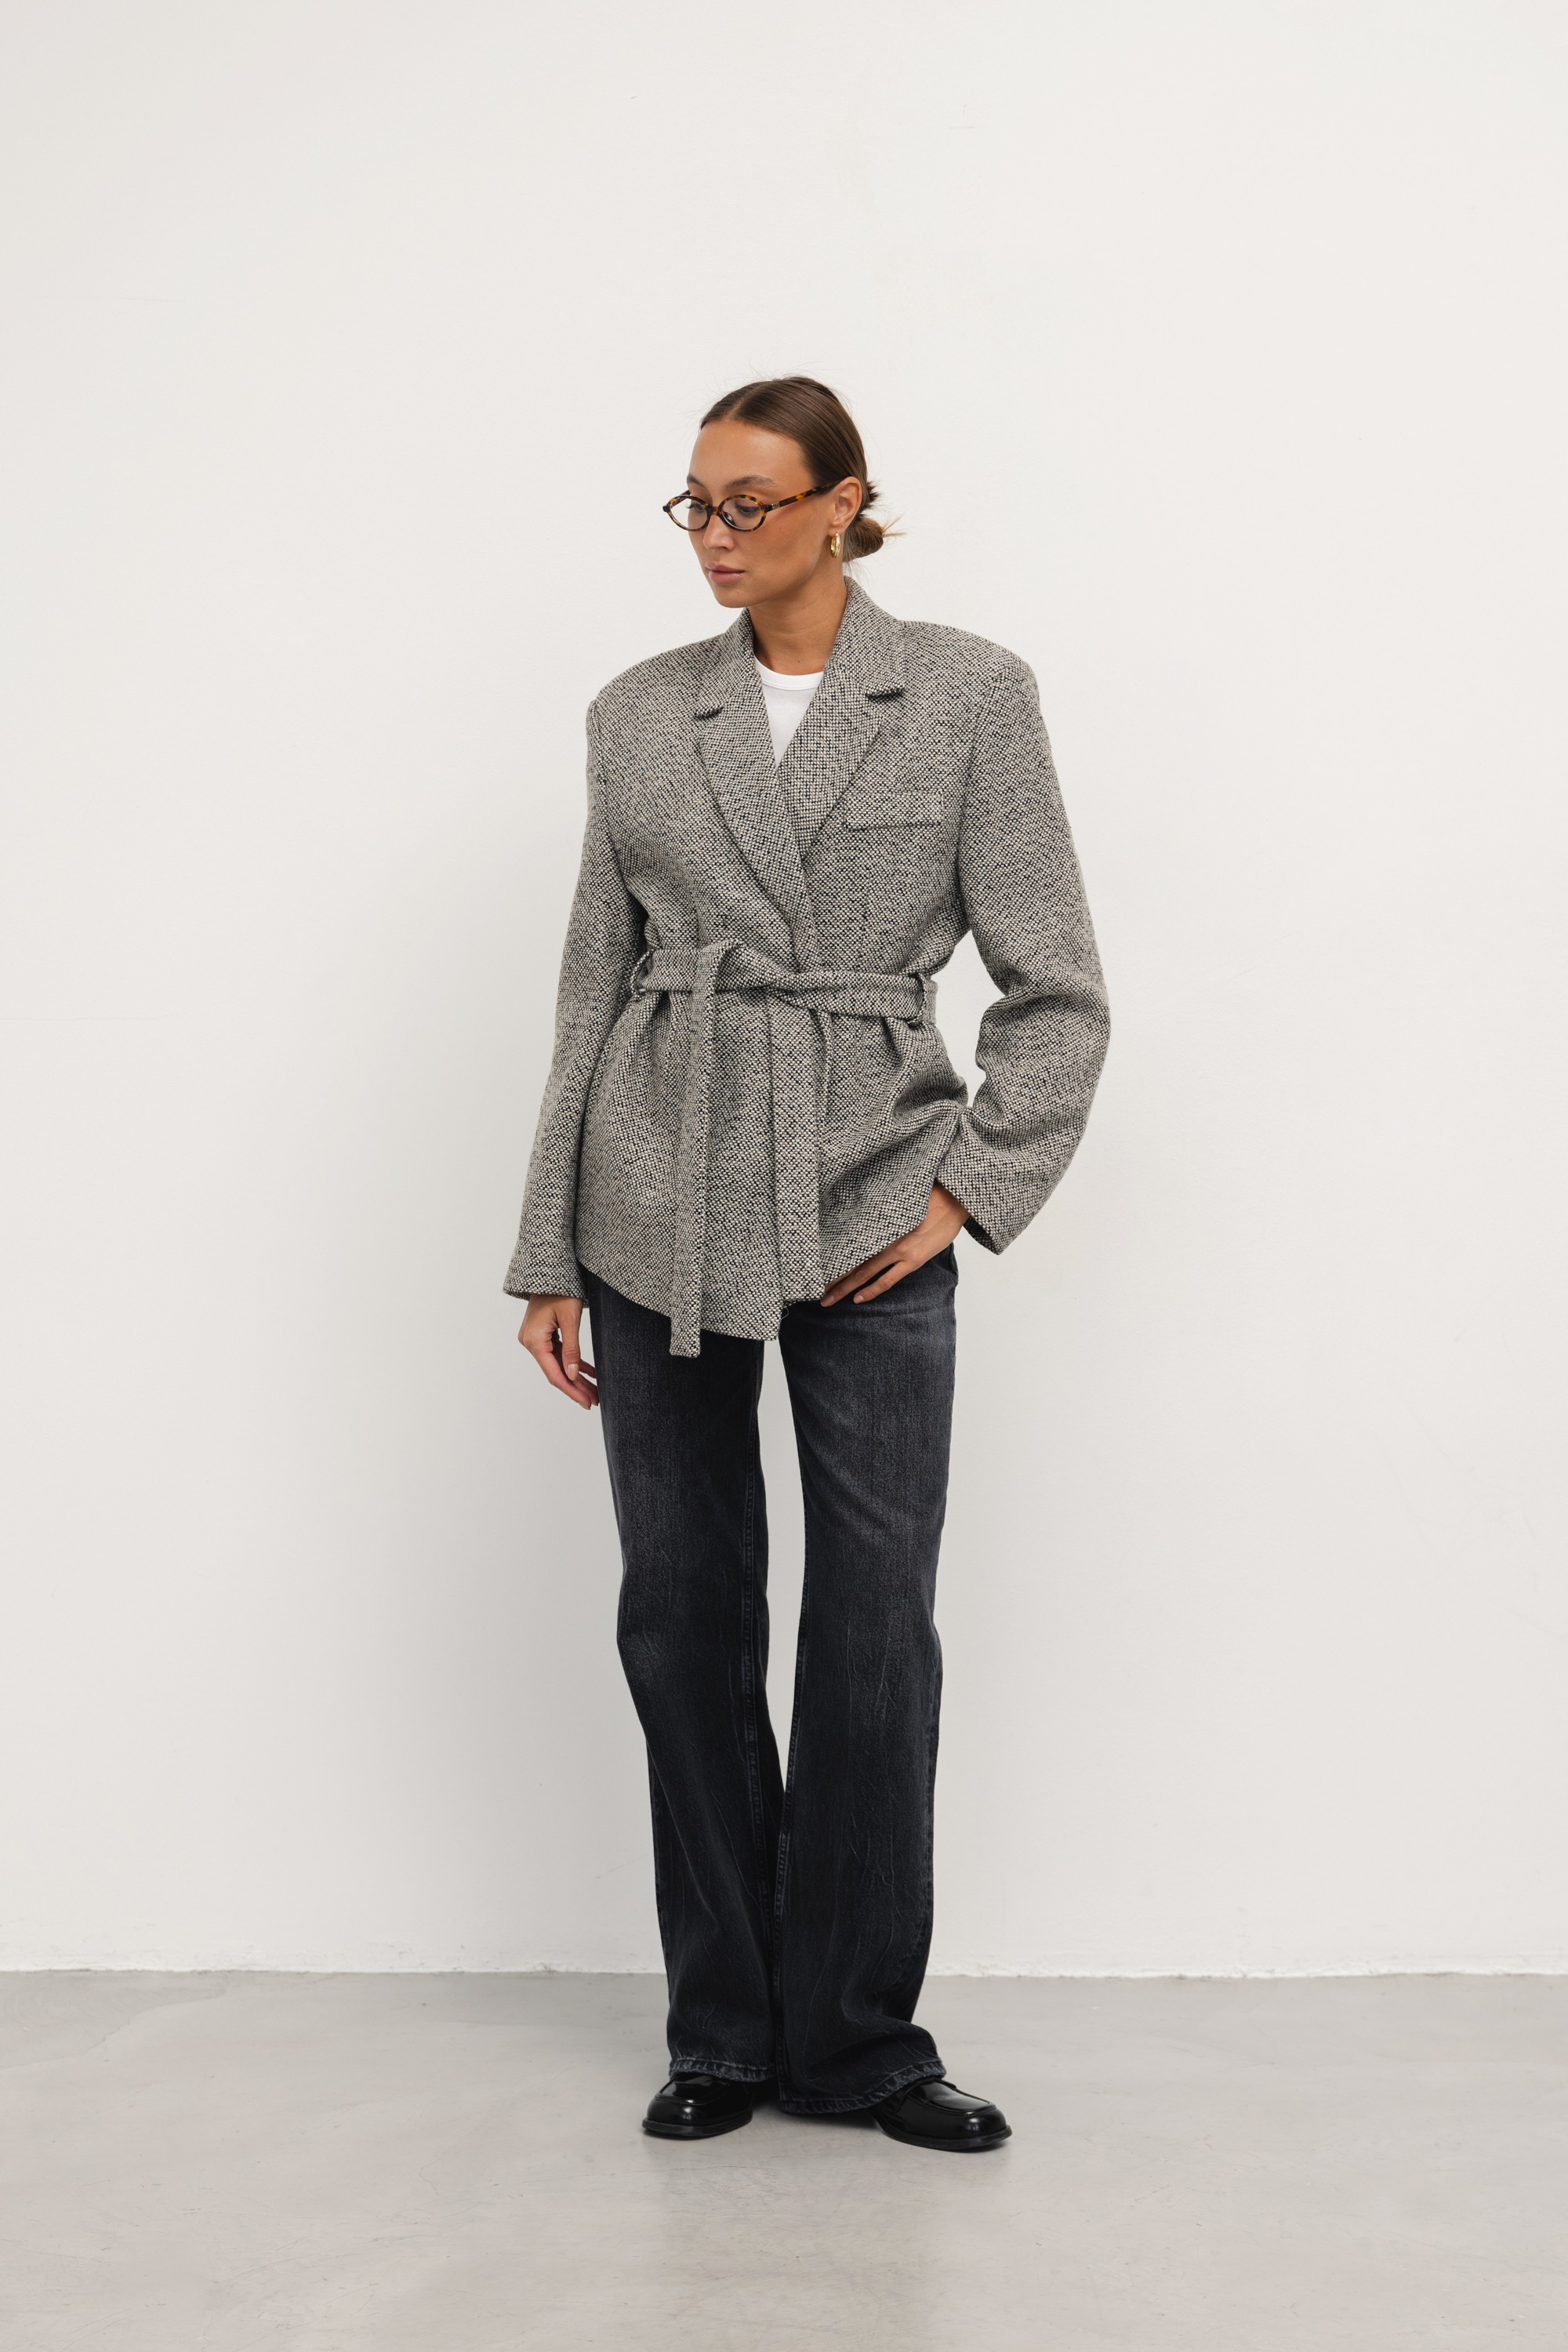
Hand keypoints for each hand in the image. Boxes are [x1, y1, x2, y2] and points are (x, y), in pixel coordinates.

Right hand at [519, 1295, 597, 1408]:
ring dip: (576, 1377)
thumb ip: (571, 1349)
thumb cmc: (561, 1289)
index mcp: (534, 1340)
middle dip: (576, 1387)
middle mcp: (530, 1342)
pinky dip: (572, 1362)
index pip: (554, 1374)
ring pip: (558, 1364)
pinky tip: (589, 1373)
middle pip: (556, 1371)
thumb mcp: (570, 1319)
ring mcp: (535, 1338)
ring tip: (594, 1391)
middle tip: (595, 1401)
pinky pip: (558, 1353)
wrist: (550, 1270)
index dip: (571, 1390)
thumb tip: (572, 1376)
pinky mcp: (542, 1334)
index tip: (586, 1403)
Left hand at [820, 1184, 966, 1307]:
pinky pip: (888, 1279)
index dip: (831, 1257)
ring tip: (827, 1300)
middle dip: (831, 1279)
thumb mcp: (899, 1203)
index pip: (847, 1244)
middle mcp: (884, 1237)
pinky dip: (872, 1290)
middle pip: (850, 1261)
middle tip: (815, 1292)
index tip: (815, 1266)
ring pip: (863, 1273)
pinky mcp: (913, 1260)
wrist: (953, 1199)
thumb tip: (864, 1222)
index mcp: (878, 1222)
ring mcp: (898, 1250)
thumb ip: (881, 1216)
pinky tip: (858, 1299)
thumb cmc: (928, 1197)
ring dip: (844, 1288)